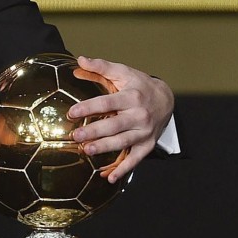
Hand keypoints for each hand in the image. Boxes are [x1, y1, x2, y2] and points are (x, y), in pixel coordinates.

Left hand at [67, 55, 174, 183]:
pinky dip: (123, 170)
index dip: (89, 108)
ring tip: (86, 151)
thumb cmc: (139, 85)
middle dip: (94, 132)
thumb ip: (100, 67)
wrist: (166, 99)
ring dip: (104, 148)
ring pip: (122, 142)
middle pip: (114, 125)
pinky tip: (109, 178)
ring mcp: (144, 132)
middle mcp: (139, 115)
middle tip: (75, 136)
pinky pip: (135, 159)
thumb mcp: (122, 72)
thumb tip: (79, 60)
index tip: (71, 113)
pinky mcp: (147, 144)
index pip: (107, 103)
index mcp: (131, 96)